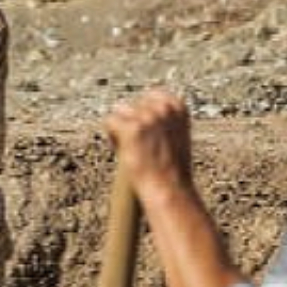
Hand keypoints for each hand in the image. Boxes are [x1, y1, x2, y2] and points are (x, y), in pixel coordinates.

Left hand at [103, 89, 193, 203]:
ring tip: (134, 150)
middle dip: (131, 124)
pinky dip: (112, 138)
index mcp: (177, 105)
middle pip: (131, 105)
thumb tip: (142, 109)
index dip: (143, 116)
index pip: (149, 97)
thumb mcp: (176, 135)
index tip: (149, 136)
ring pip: (119, 113)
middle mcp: (163, 107)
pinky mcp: (132, 128)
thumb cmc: (172, 170)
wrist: (170, 190)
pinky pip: (109, 122)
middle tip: (141, 148)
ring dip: (121, 131)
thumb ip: (162, 119)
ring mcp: (147, 117)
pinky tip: (124, 152)